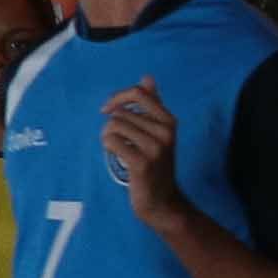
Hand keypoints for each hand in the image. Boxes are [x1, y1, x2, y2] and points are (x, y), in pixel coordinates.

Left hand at [101, 79, 185, 223]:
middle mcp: (165, 131)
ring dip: (108, 137)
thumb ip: (153, 105)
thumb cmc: (156, 164)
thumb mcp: (158, 132)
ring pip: (114, 126)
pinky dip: (108, 146)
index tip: (108, 110)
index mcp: (169, 121)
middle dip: (111, 125)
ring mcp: (155, 148)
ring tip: (118, 149)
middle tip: (118, 141)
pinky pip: (112, 141)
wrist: (162, 200)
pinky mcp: (142, 162)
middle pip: (121, 113)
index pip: (139, 93)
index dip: (118, 98)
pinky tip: (117, 155)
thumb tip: (148, 77)